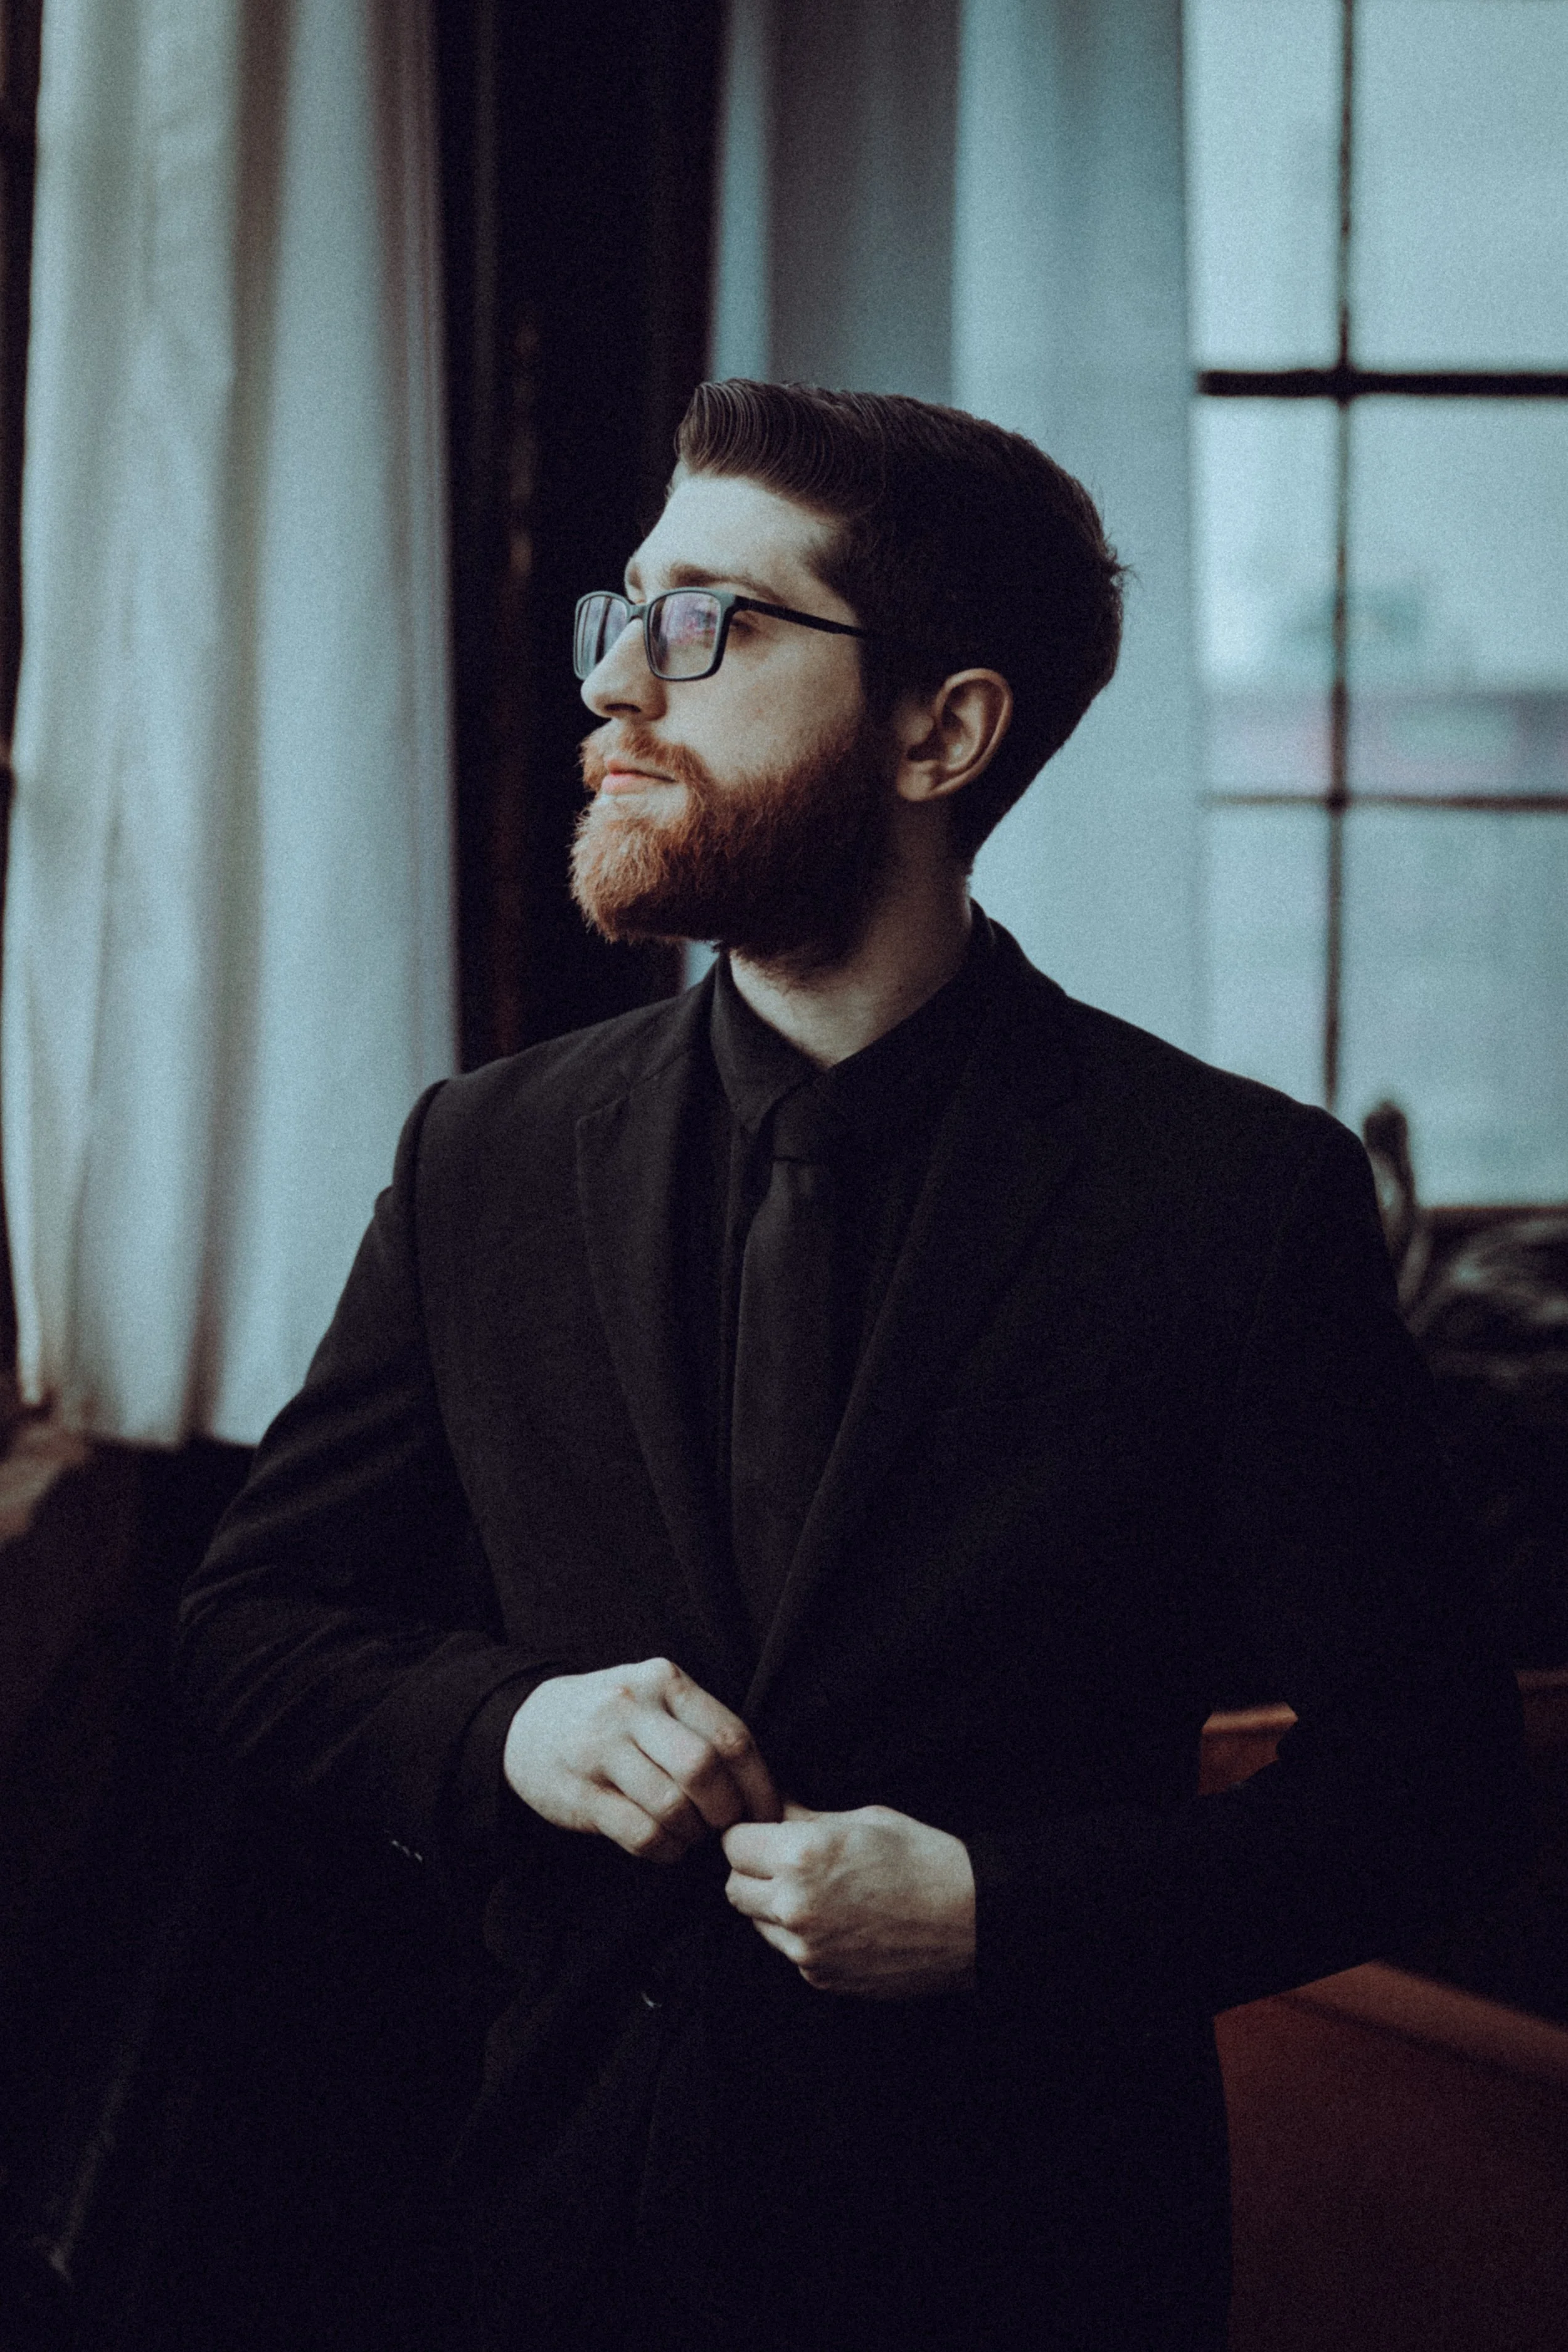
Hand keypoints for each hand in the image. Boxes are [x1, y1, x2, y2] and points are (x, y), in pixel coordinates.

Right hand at [503, 1657, 780, 1861]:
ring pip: (672, 1805)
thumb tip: (760, 1784)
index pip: (731, 1735)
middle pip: (704, 1769)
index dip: (760, 1784)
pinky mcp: (580, 1793)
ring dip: (693, 1833)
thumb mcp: (652, 1697)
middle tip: (727, 1828)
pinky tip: (665, 1845)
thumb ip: (699, 1725)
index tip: (768, 1814)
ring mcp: (601, 1749)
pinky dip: (664, 1849)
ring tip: (692, 1834)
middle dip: (726, 1810)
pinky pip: (640, 1833)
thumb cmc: (609, 1717)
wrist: (525, 1725)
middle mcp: (631, 1707)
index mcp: (663, 1680)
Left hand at [722, 1801, 975, 1997]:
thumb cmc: (925, 1858)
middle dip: (752, 1870)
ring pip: (756, 1922)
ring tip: (816, 1889)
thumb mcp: (865, 1818)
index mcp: (802, 1856)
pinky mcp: (820, 1978)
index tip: (766, 1831)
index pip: (733, 1844)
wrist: (971, 1919)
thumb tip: (774, 1809)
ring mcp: (806, 1949)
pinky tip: (837, 1918)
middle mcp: (794, 1905)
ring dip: (771, 1904)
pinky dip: (799, 1935)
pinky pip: (788, 1951)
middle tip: (784, 1859)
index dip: (750, 1833)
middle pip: (734, 1887)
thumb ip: (807, 1817)